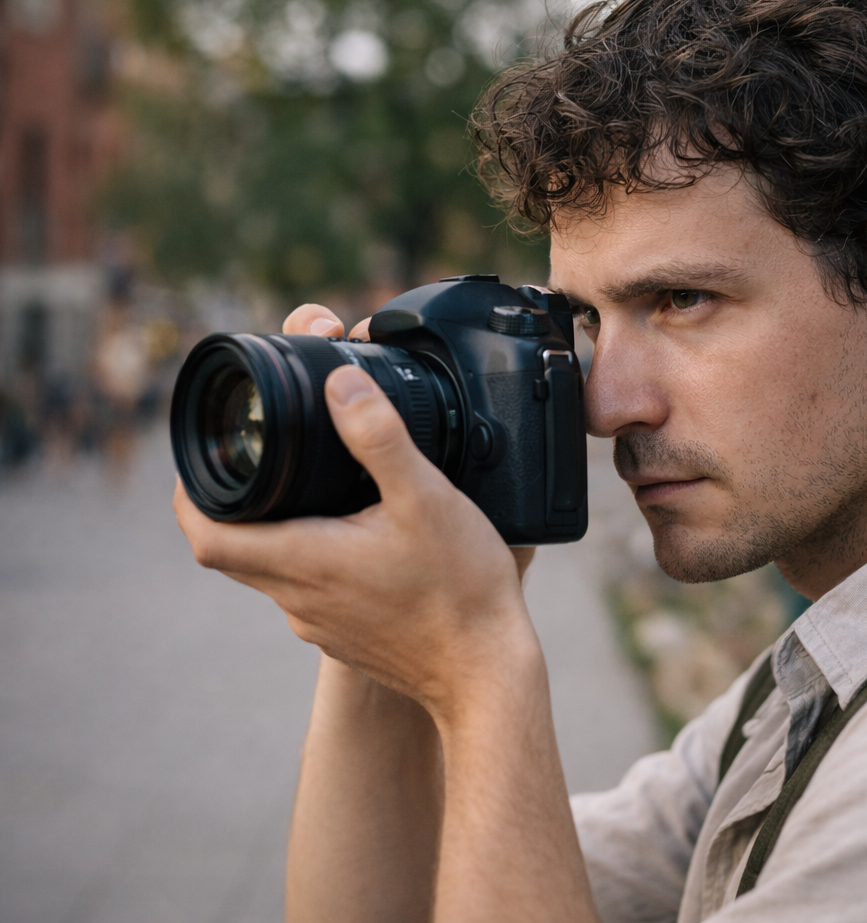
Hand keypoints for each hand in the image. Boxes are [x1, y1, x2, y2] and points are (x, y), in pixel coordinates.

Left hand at [174, 303, 539, 718]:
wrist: (486, 675)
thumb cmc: (460, 591)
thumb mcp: (426, 498)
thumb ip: (380, 437)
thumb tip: (342, 383)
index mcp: (305, 561)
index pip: (205, 534)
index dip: (188, 493)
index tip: (201, 458)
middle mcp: (299, 598)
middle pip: (228, 550)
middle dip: (229, 503)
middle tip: (252, 460)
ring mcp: (319, 622)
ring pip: (268, 569)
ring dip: (271, 528)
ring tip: (304, 487)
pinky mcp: (343, 635)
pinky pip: (304, 589)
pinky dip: (307, 554)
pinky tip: (351, 536)